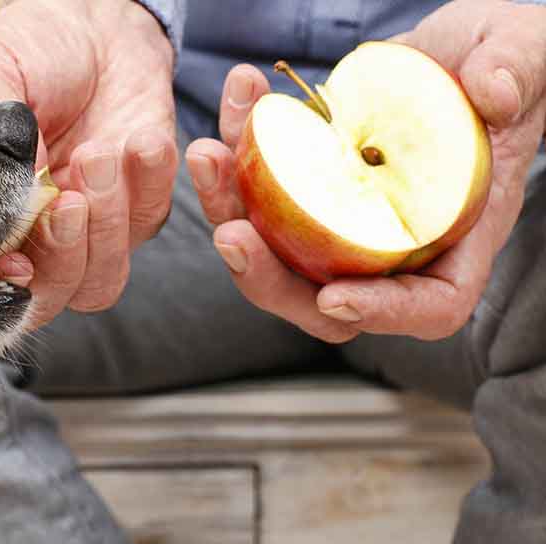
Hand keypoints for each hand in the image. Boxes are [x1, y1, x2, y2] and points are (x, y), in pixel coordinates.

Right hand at [0, 0, 177, 328]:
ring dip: (106, 222)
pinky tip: (140, 140)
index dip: (5, 288)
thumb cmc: (27, 51)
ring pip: (102, 279)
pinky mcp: (141, 205)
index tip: (17, 261)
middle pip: (51, 296)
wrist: (90, 23)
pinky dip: (149, 184)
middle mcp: (36, 237)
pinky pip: (149, 222)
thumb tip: (4, 205)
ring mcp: (90, 229)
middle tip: (69, 198)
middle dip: (63, 254)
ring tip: (99, 152)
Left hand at [185, 0, 545, 342]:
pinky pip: (258, 187)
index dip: (381, 314)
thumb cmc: (506, 59)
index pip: (428, 305)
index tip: (334, 298)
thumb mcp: (526, 51)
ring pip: (274, 247)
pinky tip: (239, 96)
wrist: (455, 48)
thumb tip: (494, 94)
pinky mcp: (305, 185)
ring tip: (210, 153)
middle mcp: (392, 241)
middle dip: (269, 276)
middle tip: (230, 233)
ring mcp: (341, 218)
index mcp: (457, 232)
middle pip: (324, 297)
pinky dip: (237, 148)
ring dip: (229, 207)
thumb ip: (517, 70)